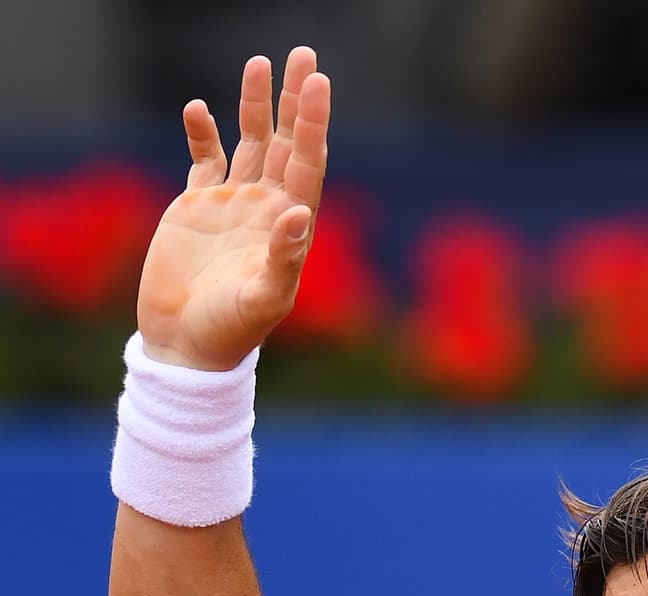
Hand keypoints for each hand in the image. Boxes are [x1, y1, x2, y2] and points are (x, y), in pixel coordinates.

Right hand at [136, 47, 330, 370]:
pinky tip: (198, 108)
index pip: (307, 164)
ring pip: (248, 143)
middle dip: (295, 101)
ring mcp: (232, 205)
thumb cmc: (231, 332)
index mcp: (289, 227)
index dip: (313, 124)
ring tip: (258, 63)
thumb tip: (297, 213)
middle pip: (285, 143)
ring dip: (254, 105)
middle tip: (305, 55)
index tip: (318, 83)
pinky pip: (204, 159)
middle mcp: (266, 209)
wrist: (187, 347)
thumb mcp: (263, 300)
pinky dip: (202, 133)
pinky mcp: (197, 207)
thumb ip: (283, 258)